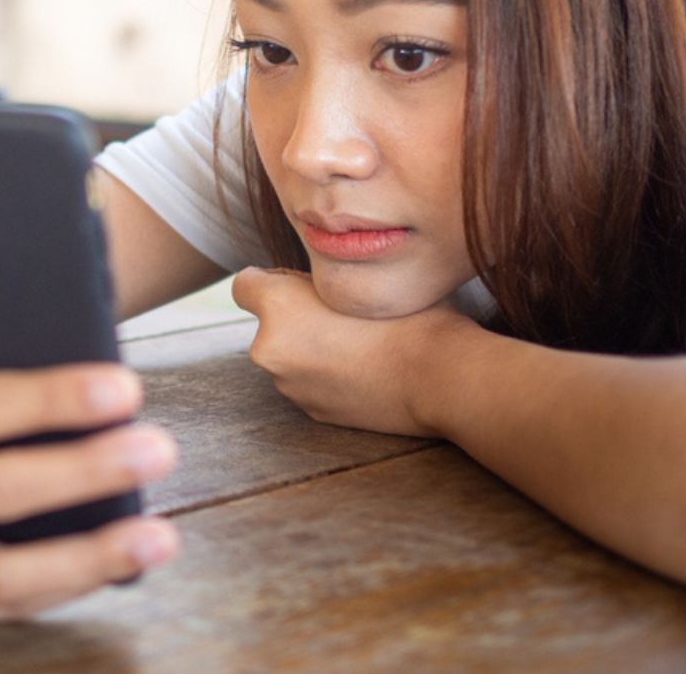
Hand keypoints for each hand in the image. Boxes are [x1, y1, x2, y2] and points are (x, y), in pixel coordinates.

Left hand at [232, 267, 465, 435]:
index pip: (244, 284)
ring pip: (290, 352)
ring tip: (359, 340)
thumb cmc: (409, 315)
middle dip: (294, 314)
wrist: (441, 378)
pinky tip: (363, 367)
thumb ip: (319, 274)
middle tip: (342, 311)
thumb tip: (307, 277)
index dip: (272, 279)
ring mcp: (290, 387)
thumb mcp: (358, 273)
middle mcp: (270, 351)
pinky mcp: (311, 412)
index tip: (304, 283)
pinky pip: (309, 381)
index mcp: (277, 308)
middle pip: (270, 321)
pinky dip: (326, 373)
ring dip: (310, 345)